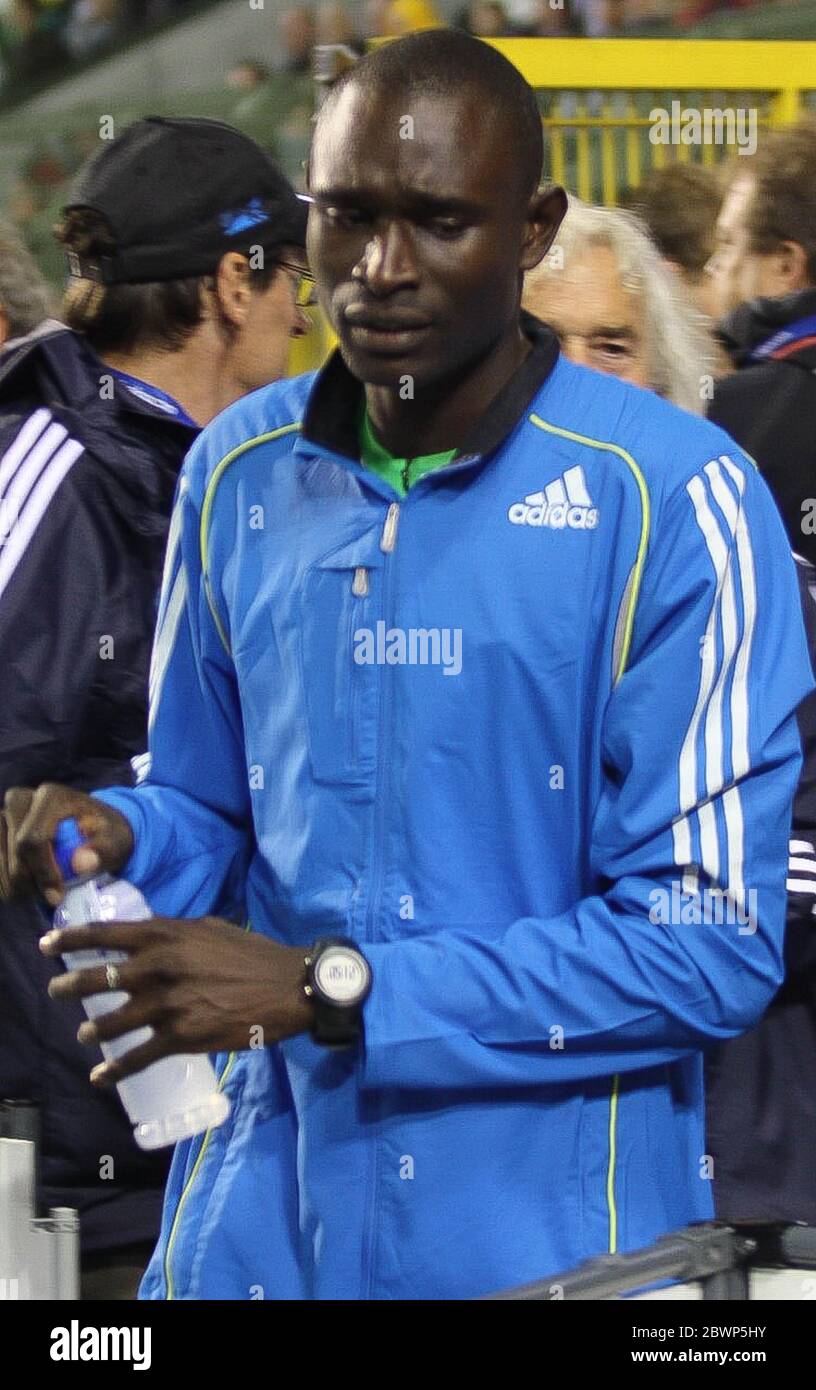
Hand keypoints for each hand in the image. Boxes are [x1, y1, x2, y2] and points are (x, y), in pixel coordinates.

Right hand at [0, 784, 133, 905]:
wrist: (91, 827)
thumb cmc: (103, 834)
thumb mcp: (115, 841)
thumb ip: (102, 851)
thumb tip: (82, 863)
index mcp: (50, 796)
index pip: (33, 838)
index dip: (42, 872)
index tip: (57, 896)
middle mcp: (21, 799)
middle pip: (14, 850)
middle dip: (30, 882)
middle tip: (50, 899)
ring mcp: (4, 815)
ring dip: (16, 886)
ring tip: (40, 894)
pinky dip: (5, 882)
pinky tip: (25, 890)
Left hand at [41, 914, 313, 1084]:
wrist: (287, 986)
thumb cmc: (252, 954)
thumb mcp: (210, 929)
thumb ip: (176, 934)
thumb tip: (152, 938)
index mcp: (166, 936)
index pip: (105, 934)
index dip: (71, 939)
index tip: (48, 944)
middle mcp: (158, 967)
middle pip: (97, 978)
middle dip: (70, 986)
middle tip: (55, 991)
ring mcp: (167, 1003)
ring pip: (113, 1022)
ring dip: (94, 1030)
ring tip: (85, 1035)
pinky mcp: (181, 1037)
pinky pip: (137, 1056)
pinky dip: (114, 1070)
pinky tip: (100, 1077)